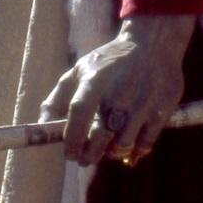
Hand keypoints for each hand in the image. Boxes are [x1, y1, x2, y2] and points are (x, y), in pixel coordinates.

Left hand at [40, 16, 196, 165]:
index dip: (72, 140)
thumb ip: (58, 98)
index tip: (70, 154)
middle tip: (85, 158)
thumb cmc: (111, 62)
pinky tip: (128, 143)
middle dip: (90, 155)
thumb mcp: (81, 71)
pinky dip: (134, 150)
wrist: (154, 43)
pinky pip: (144, 145)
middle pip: (100, 137)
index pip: (79, 115)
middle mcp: (119, 93)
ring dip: (111, 153)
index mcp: (95, 81)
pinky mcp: (161, 112)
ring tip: (107, 148)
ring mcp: (142, 104)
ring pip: (122, 146)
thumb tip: (42, 125)